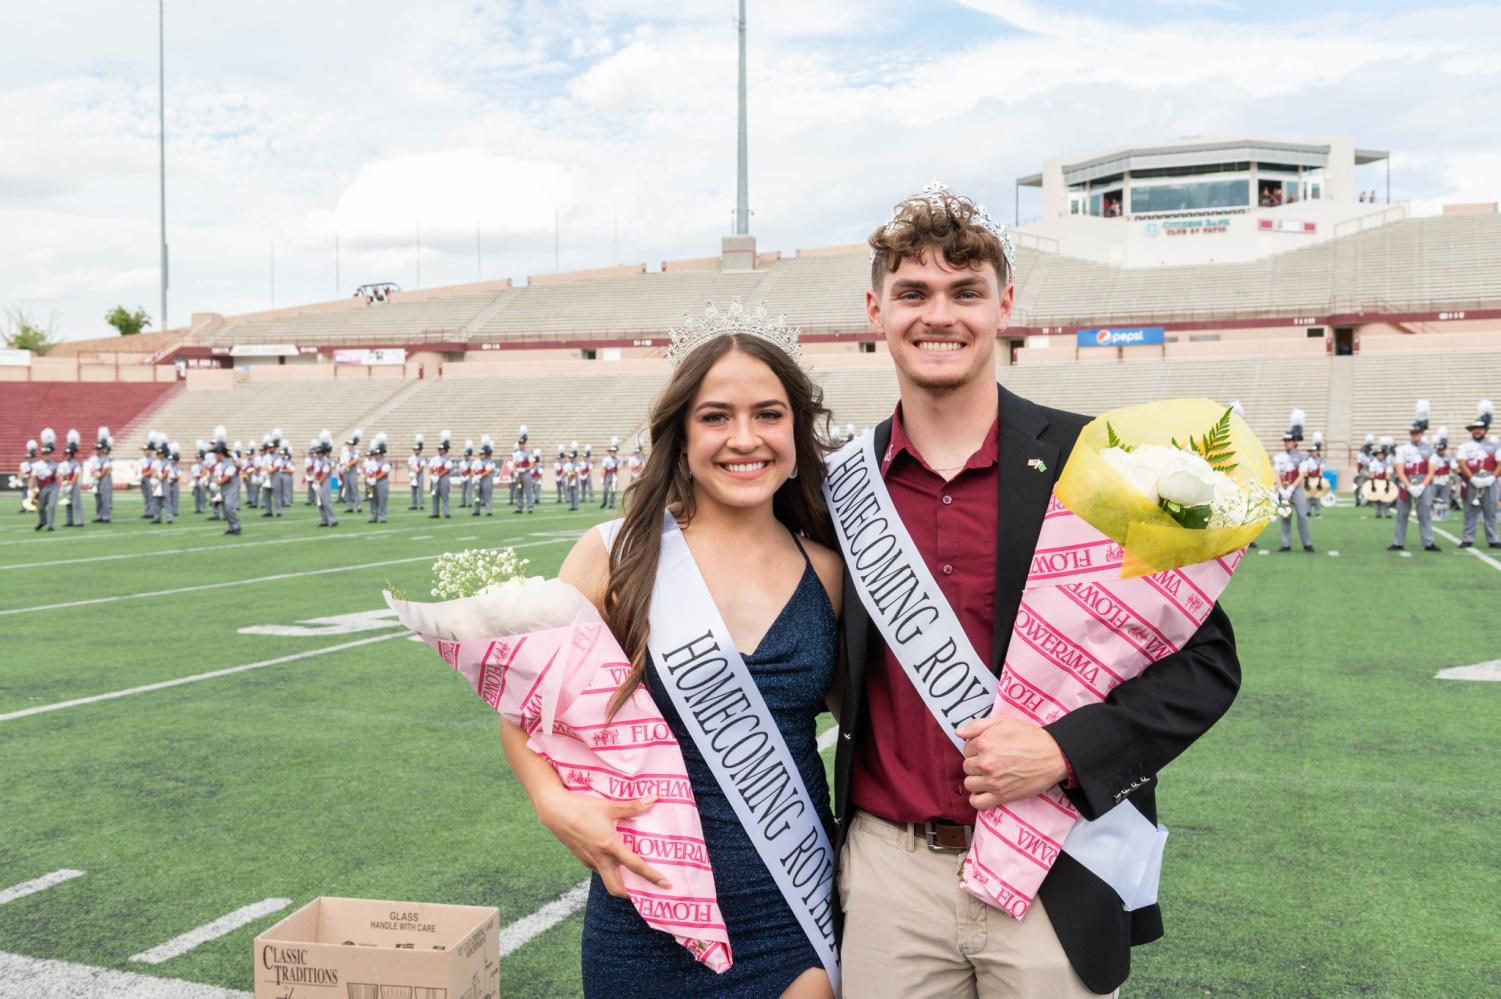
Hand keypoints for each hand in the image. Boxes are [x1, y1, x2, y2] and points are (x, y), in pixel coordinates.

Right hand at [535, 790, 669, 897]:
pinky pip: (598, 868)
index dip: (652, 877)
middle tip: (645, 889)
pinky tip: (612, 856)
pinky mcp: (582, 857)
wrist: (555, 811)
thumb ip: (633, 805)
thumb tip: (654, 797)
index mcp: (610, 847)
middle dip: (631, 892)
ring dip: (619, 879)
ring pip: (606, 878)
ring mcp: (589, 860)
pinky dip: (608, 867)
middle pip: (616, 888)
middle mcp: (600, 858)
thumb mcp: (610, 806)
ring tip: (632, 873)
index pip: (635, 866)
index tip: (666, 885)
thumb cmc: (582, 807)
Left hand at [955, 716, 1067, 811]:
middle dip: (976, 764)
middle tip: (990, 762)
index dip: (976, 749)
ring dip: (976, 780)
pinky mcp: (1001, 796)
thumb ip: (978, 725)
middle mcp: (985, 763)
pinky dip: (977, 799)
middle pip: (967, 767)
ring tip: (988, 776)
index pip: (966, 749)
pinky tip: (984, 792)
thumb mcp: (1004, 722)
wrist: (1053, 755)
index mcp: (984, 743)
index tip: (987, 750)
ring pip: (969, 784)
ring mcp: (992, 781)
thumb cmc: (1030, 737)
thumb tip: (959, 732)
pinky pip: (978, 803)